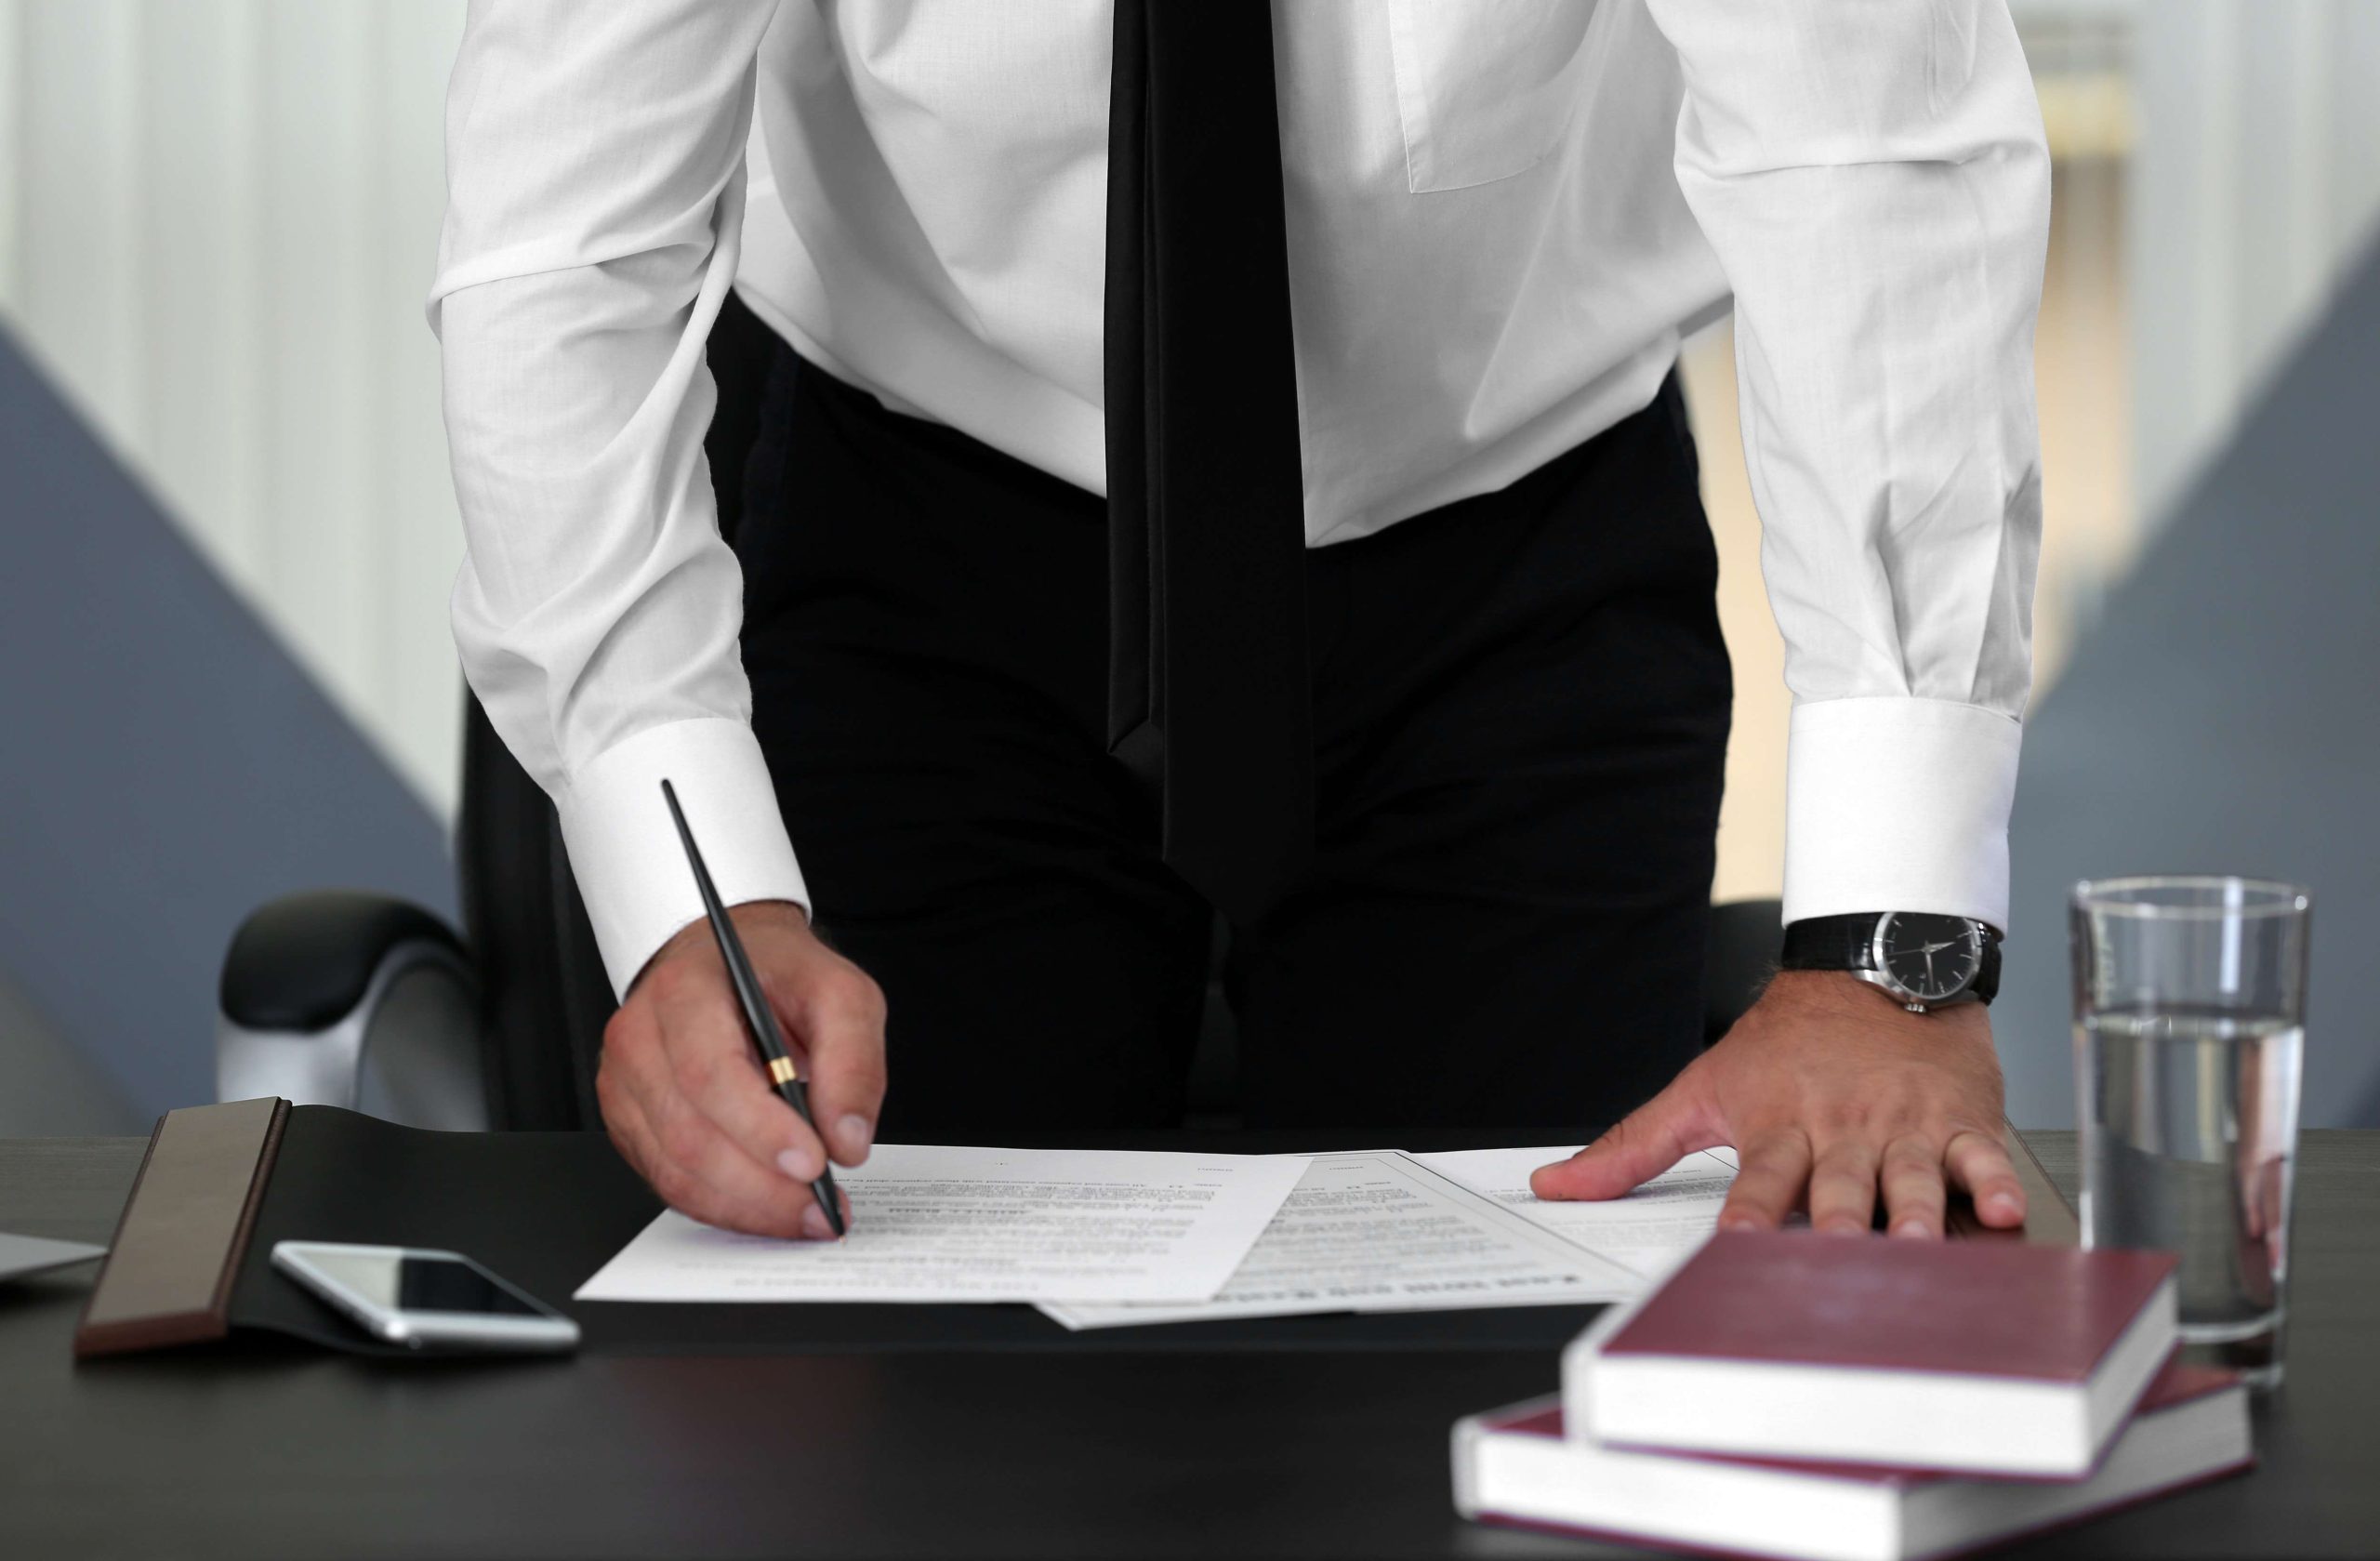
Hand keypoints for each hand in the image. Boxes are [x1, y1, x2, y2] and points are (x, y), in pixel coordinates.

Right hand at [598, 901, 884, 1238]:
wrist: (731, 965)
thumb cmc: (778, 975)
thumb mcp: (840, 992)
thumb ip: (854, 1060)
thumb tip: (847, 1140)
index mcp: (684, 990)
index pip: (709, 1073)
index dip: (760, 1128)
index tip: (813, 1162)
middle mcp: (640, 1037)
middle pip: (688, 1134)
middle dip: (761, 1185)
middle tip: (820, 1204)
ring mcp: (626, 1084)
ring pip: (675, 1169)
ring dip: (746, 1206)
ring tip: (805, 1213)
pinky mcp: (630, 1123)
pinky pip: (669, 1182)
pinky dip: (724, 1207)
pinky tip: (768, 1208)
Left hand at [1530, 970, 2025, 1237]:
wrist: (1874, 961)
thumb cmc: (1786, 1038)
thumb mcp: (1702, 1085)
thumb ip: (1632, 1145)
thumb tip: (1554, 1185)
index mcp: (1779, 1125)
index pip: (1758, 1181)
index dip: (1750, 1217)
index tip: (1740, 1250)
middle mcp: (1840, 1128)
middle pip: (1838, 1185)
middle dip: (1841, 1225)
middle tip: (1845, 1260)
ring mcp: (1901, 1124)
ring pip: (1908, 1176)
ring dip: (1915, 1212)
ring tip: (1921, 1244)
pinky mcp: (1959, 1118)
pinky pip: (1980, 1155)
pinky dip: (1994, 1181)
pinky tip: (2005, 1208)